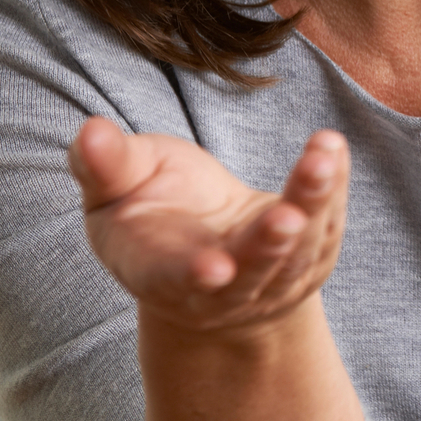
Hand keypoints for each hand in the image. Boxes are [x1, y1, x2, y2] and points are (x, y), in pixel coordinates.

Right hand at [66, 118, 349, 335]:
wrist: (208, 250)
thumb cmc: (151, 212)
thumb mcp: (116, 189)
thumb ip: (103, 165)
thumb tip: (89, 132)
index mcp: (160, 273)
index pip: (175, 279)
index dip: (192, 275)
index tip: (214, 270)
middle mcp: (221, 288)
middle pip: (251, 269)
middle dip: (268, 246)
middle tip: (286, 219)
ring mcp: (271, 278)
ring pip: (298, 248)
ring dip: (312, 204)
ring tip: (321, 161)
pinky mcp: (310, 256)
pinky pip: (327, 223)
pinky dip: (331, 187)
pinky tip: (331, 149)